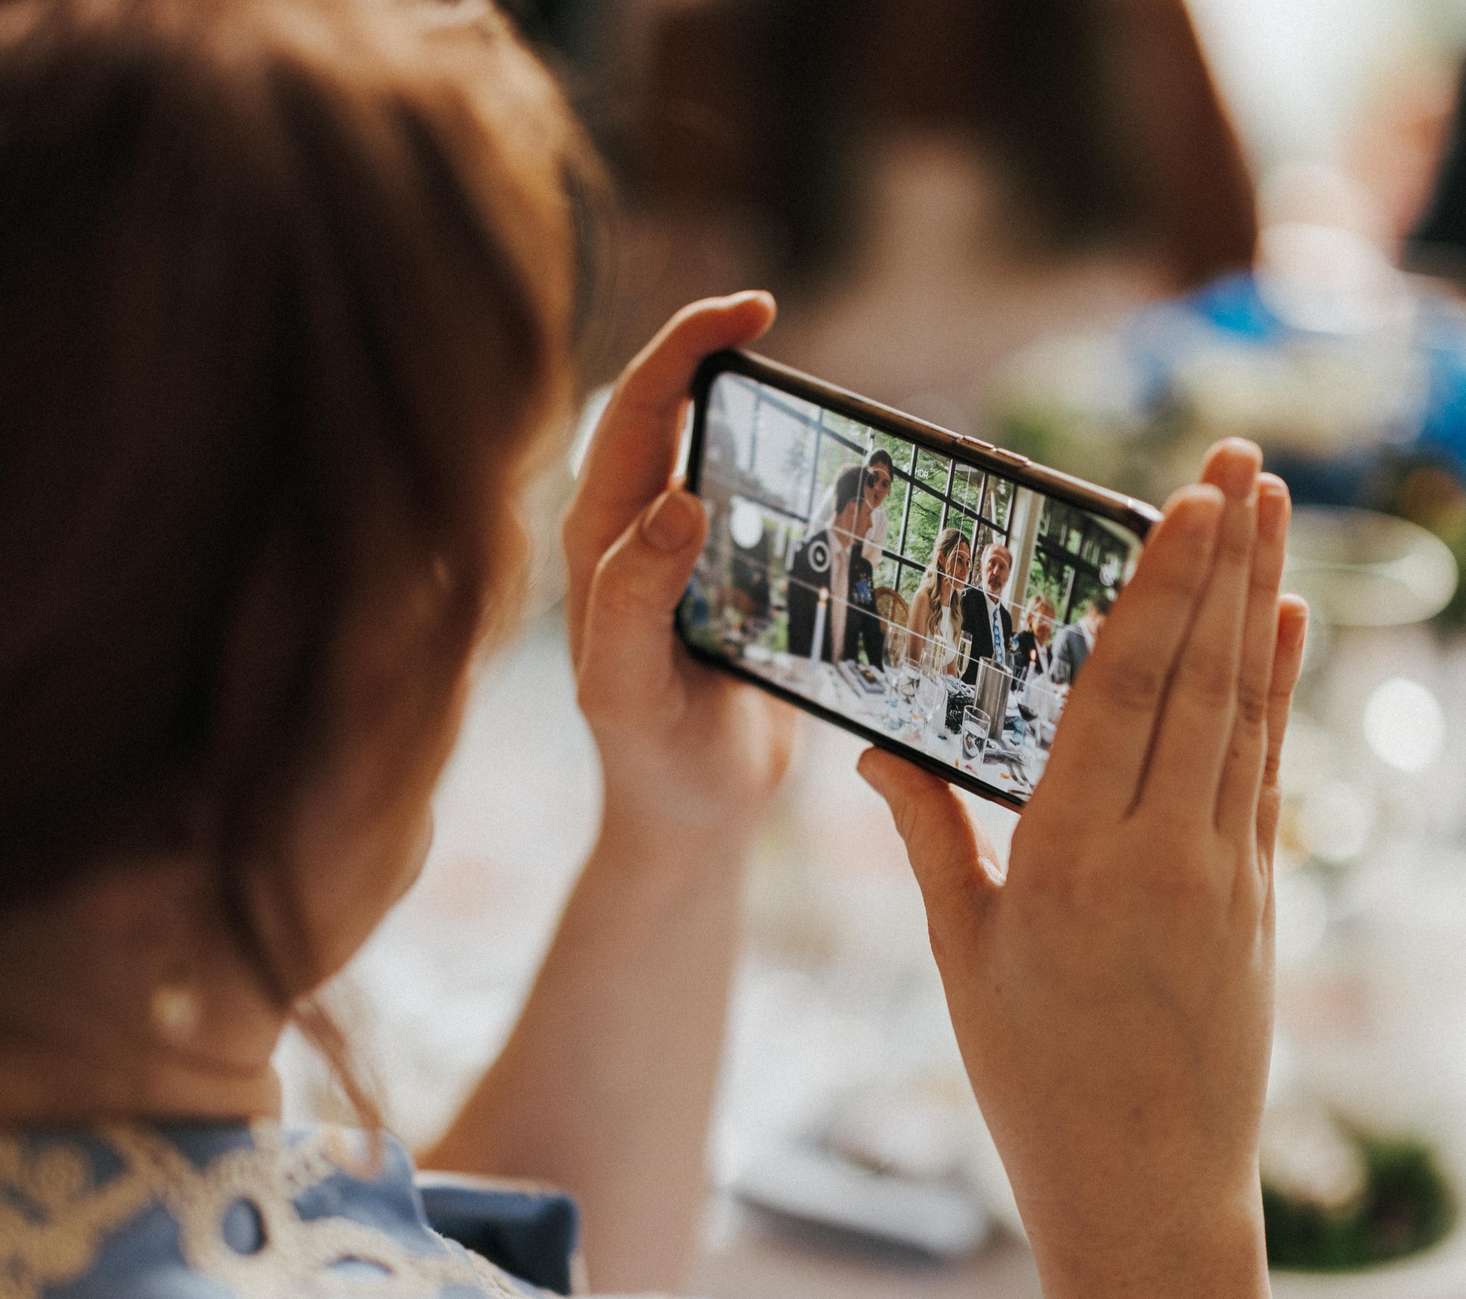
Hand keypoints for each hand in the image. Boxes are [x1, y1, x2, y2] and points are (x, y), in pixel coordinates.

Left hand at [564, 294, 796, 842]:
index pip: (639, 409)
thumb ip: (634, 598)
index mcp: (602, 539)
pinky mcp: (742, 580)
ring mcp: (694, 551)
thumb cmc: (652, 763)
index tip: (753, 309)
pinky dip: (817, 480)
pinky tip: (863, 481)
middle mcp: (641, 529)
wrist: (692, 822)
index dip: (687, 344)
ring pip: (732, 451)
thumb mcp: (631, 690)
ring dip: (779, 415)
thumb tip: (677, 499)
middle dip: (724, 351)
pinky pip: (779, 506)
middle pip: (681, 408)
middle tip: (776, 318)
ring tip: (835, 406)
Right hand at [860, 442, 1305, 1245]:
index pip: (1125, 692)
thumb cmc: (1032, 1084)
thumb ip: (928, 839)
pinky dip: (1280, 690)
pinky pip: (1270, 769)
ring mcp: (1226, 875)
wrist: (1145, 1196)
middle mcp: (1162, 855)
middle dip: (1222, 561)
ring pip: (1246, 711)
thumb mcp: (961, 959)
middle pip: (1199, 678)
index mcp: (1071, 862)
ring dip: (1262, 601)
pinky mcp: (1261, 900)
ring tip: (1274, 509)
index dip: (1163, 588)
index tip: (1191, 500)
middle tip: (1240, 459)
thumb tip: (872, 752)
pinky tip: (1290, 625)